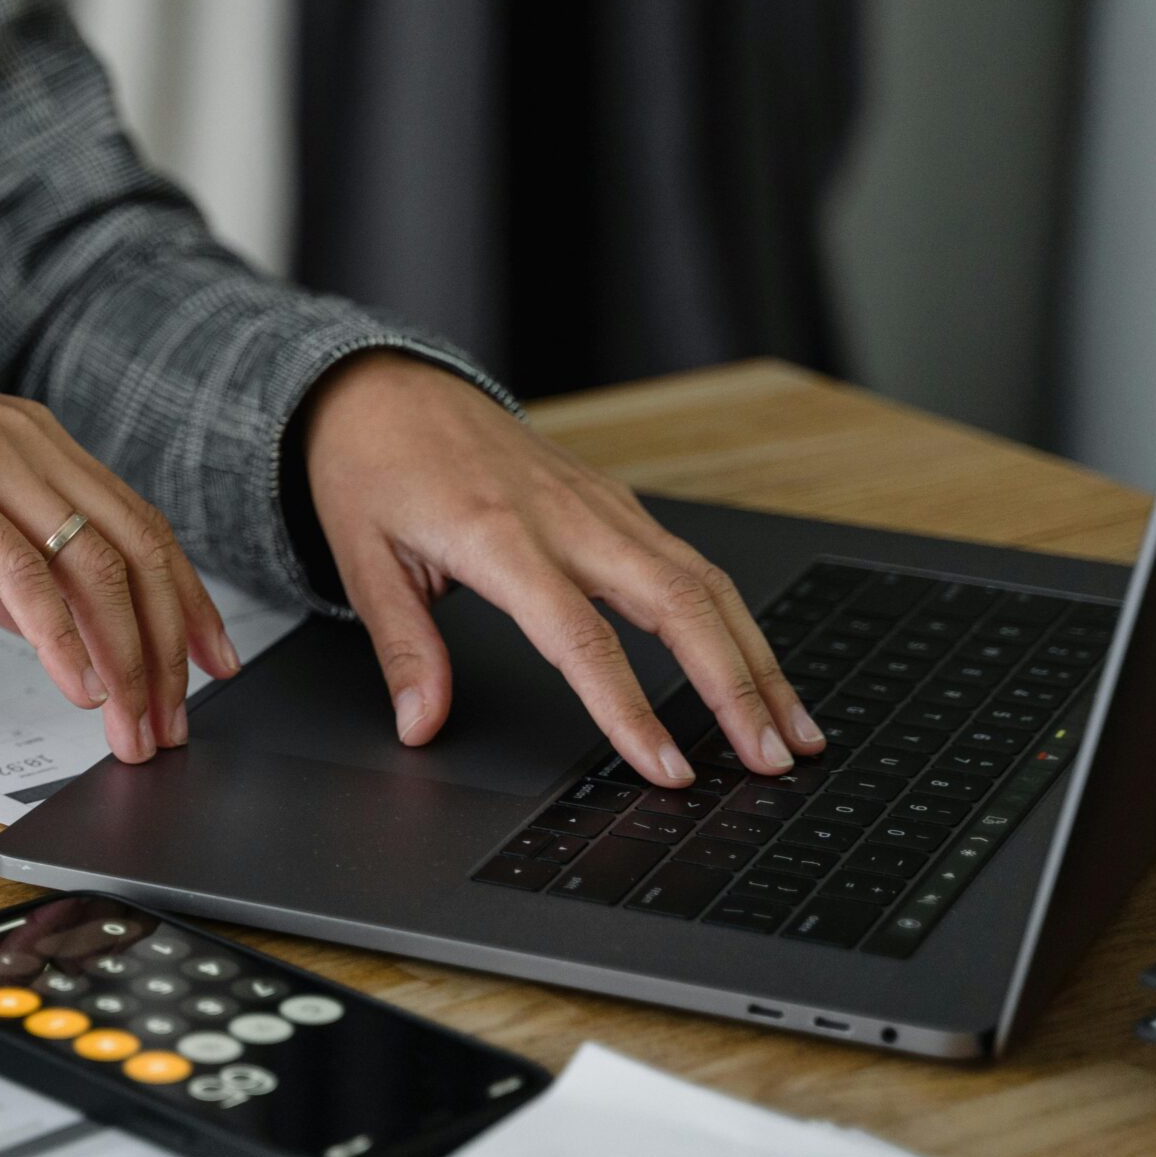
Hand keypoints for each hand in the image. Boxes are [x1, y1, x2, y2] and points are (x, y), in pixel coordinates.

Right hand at [0, 335, 239, 763]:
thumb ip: (2, 564)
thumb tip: (53, 631)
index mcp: (43, 445)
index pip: (143, 527)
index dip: (189, 599)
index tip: (215, 661)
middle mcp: (32, 446)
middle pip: (136, 551)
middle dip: (168, 646)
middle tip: (176, 720)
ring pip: (92, 566)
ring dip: (124, 657)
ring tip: (131, 723)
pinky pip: (22, 572)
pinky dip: (59, 637)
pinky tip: (74, 684)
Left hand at [301, 352, 824, 787]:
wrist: (386, 386)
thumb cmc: (371, 467)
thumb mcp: (362, 560)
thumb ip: (403, 649)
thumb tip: (420, 726)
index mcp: (499, 537)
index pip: (581, 639)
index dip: (629, 710)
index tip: (665, 770)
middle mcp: (567, 517)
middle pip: (679, 605)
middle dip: (736, 688)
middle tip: (771, 759)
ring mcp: (601, 504)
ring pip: (704, 582)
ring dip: (757, 658)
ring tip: (793, 729)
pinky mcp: (615, 501)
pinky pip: (691, 562)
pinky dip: (734, 619)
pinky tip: (756, 664)